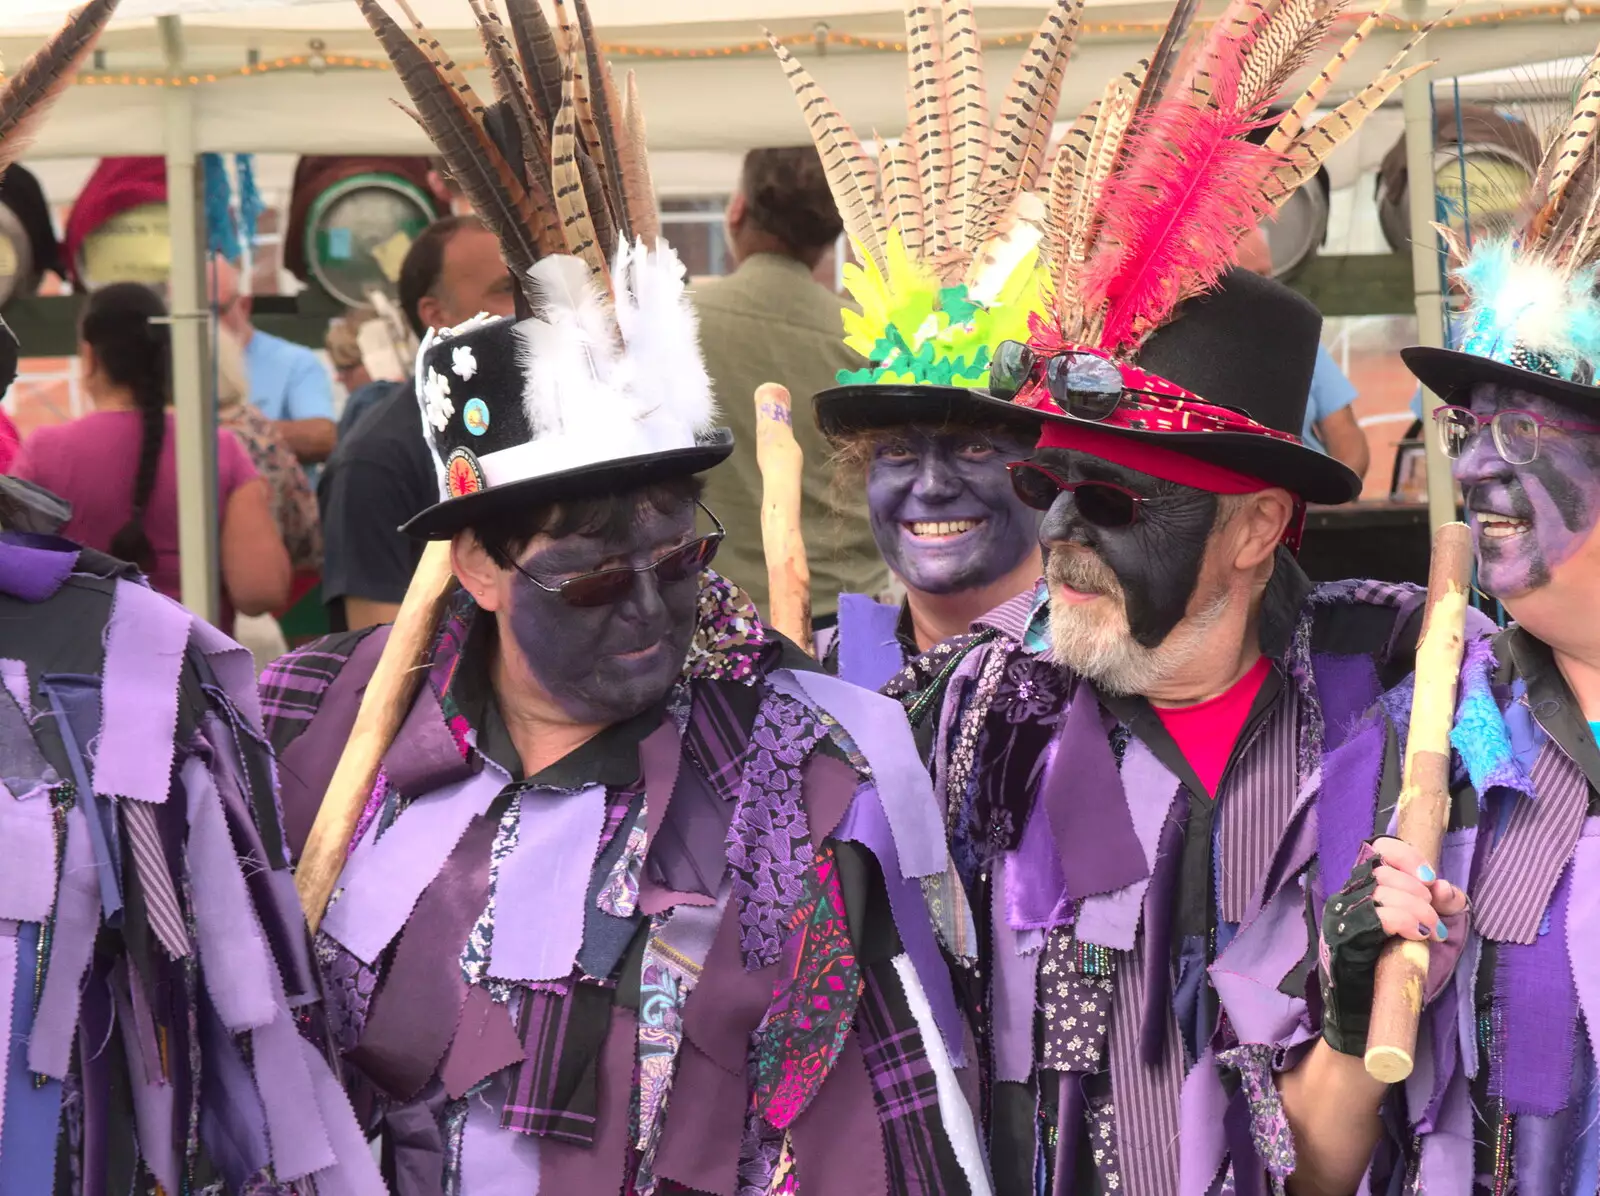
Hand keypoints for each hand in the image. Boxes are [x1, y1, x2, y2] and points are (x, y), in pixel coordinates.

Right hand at [1317, 838, 1468, 1056]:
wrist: (1367, 1020)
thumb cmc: (1394, 975)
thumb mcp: (1426, 936)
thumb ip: (1439, 908)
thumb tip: (1446, 887)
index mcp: (1362, 892)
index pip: (1376, 851)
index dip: (1405, 857)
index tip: (1429, 879)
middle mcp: (1346, 900)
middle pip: (1383, 871)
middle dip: (1419, 891)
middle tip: (1434, 921)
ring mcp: (1341, 920)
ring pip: (1381, 891)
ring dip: (1418, 908)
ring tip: (1431, 933)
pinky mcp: (1343, 942)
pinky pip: (1378, 917)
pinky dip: (1407, 921)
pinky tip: (1421, 935)